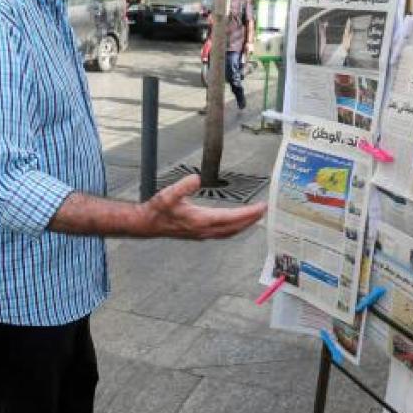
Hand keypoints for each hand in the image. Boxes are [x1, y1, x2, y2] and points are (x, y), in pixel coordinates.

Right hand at [138, 174, 266, 239]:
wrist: (147, 224)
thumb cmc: (157, 210)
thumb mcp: (168, 195)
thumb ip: (183, 187)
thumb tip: (196, 179)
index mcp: (200, 220)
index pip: (231, 218)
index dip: (248, 213)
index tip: (261, 207)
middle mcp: (204, 230)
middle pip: (235, 227)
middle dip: (251, 220)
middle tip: (265, 211)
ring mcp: (203, 234)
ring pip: (230, 232)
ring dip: (244, 225)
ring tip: (256, 218)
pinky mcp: (200, 233)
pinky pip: (223, 233)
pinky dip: (234, 228)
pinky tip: (236, 224)